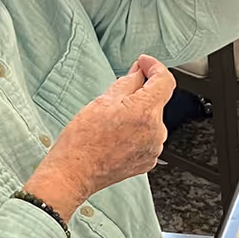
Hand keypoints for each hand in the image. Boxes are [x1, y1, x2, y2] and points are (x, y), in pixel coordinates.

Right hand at [26, 55, 175, 219]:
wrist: (74, 173)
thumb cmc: (82, 141)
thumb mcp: (102, 101)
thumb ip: (128, 82)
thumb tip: (139, 72)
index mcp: (145, 112)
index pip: (164, 81)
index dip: (154, 67)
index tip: (144, 63)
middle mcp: (156, 131)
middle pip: (156, 101)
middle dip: (140, 94)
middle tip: (115, 96)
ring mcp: (154, 148)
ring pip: (151, 120)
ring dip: (137, 114)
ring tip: (111, 122)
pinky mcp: (148, 160)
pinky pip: (148, 137)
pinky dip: (136, 131)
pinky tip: (116, 136)